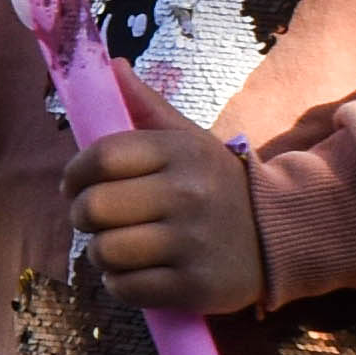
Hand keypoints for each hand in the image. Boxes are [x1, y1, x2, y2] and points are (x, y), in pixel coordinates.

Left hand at [67, 81, 268, 320]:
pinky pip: (126, 289)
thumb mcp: (191, 140)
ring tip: (120, 248)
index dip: (74, 174)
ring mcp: (192, 243)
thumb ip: (149, 106)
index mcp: (181, 152)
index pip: (101, 157)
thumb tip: (112, 65)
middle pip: (94, 208)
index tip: (74, 185)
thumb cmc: (218, 185)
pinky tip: (139, 273)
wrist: (280, 235)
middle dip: (83, 217)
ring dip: (101, 254)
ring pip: (105, 251)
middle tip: (96, 220)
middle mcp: (187, 194)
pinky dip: (121, 284)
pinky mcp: (195, 287)